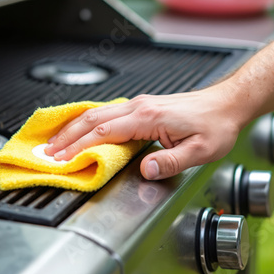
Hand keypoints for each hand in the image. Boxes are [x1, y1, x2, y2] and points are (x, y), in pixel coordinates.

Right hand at [44, 84, 244, 179]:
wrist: (226, 104)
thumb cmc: (215, 126)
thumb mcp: (200, 150)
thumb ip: (171, 161)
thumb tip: (145, 170)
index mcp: (148, 117)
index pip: (103, 132)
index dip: (79, 146)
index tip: (62, 158)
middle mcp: (139, 107)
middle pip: (92, 118)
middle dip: (67, 135)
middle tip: (47, 151)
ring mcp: (139, 104)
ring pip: (96, 112)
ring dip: (74, 126)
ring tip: (56, 140)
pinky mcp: (142, 106)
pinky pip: (106, 111)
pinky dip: (87, 120)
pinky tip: (81, 127)